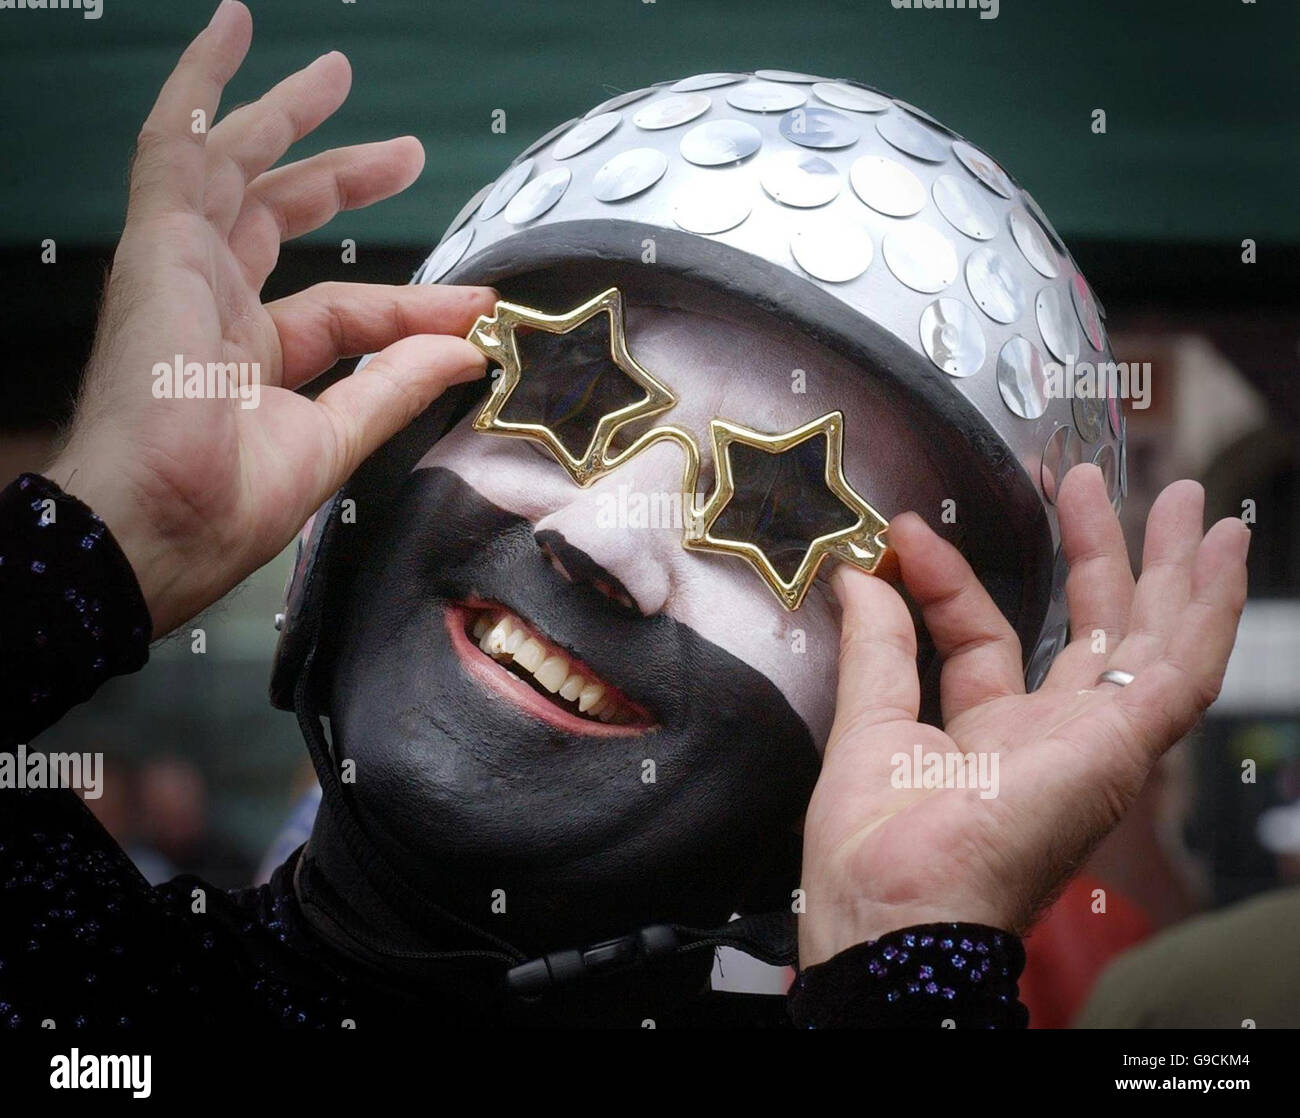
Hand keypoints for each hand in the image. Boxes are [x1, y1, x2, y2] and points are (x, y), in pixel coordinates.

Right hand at [46, 1, 492, 636]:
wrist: (156, 519)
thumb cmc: (222, 504)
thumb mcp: (333, 437)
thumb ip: (396, 384)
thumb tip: (466, 347)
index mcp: (250, 359)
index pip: (344, 309)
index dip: (413, 305)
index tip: (476, 307)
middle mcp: (214, 305)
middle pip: (280, 219)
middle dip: (342, 179)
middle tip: (402, 153)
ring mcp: (183, 268)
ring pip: (233, 167)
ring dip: (281, 115)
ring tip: (331, 74)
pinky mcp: (160, 242)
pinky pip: (175, 145)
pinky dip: (200, 86)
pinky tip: (229, 35)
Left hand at [798, 464, 1248, 965]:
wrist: (898, 909)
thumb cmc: (875, 850)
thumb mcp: (870, 722)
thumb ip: (876, 645)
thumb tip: (862, 573)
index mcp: (987, 737)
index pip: (984, 637)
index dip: (951, 579)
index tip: (911, 532)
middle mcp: (1050, 738)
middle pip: (1090, 630)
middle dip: (1099, 553)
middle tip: (1093, 482)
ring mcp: (1094, 741)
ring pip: (1151, 639)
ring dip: (1170, 566)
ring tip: (1183, 498)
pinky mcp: (1125, 744)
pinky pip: (1185, 666)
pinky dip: (1210, 606)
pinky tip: (1225, 550)